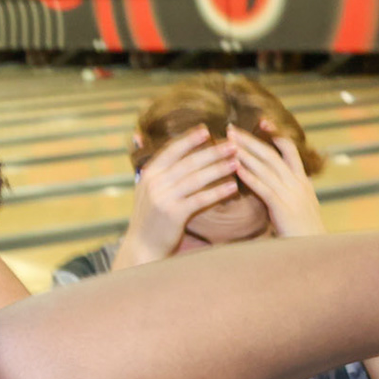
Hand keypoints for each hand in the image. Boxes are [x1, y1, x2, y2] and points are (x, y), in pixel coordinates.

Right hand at [111, 127, 239, 268]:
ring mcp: (163, 197)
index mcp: (148, 173)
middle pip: (188, 162)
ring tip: (236, 161)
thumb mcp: (147, 192)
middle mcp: (154, 182)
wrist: (142, 248)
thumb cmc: (150, 219)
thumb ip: (158, 173)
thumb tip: (163, 153)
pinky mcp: (174, 214)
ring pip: (196, 178)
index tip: (207, 130)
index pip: (172, 150)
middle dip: (212, 152)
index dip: (189, 139)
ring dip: (218, 168)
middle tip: (232, 144)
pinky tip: (232, 186)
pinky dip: (217, 192)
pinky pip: (200, 199)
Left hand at [232, 121, 323, 237]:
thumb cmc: (303, 232)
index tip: (261, 122)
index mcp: (302, 182)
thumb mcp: (298, 206)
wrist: (317, 251)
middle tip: (230, 129)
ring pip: (265, 168)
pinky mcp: (283, 207)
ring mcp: (291, 194)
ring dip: (245, 153)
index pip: (290, 151)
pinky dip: (249, 176)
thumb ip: (286, 192)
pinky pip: (263, 188)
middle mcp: (297, 184)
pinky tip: (235, 167)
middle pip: (271, 155)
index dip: (276, 135)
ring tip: (227, 143)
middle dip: (249, 140)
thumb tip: (269, 182)